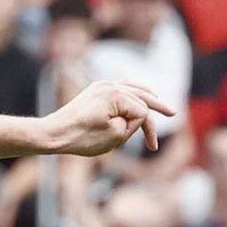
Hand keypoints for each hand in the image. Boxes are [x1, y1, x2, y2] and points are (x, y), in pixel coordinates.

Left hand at [43, 80, 174, 157]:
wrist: (53, 134)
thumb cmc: (81, 138)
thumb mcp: (115, 136)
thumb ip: (132, 124)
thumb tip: (135, 114)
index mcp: (116, 94)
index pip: (141, 112)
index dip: (140, 129)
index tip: (131, 141)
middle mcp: (109, 85)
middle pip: (140, 98)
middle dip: (157, 108)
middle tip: (173, 114)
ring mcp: (101, 86)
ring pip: (132, 88)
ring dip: (147, 95)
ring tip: (159, 100)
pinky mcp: (94, 90)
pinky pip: (120, 85)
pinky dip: (132, 89)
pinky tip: (139, 92)